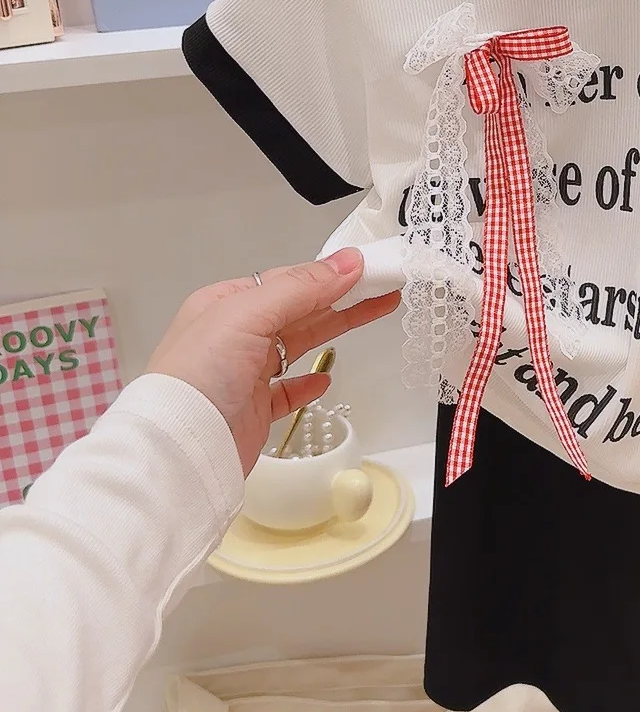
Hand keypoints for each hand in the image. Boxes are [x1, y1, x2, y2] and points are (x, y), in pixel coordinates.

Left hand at [147, 248, 400, 474]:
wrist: (178, 450)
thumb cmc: (200, 373)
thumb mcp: (247, 315)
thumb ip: (301, 288)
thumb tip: (349, 261)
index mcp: (226, 304)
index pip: (288, 280)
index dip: (330, 273)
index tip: (371, 268)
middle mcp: (233, 335)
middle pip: (300, 309)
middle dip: (343, 296)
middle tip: (388, 286)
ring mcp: (243, 374)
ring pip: (299, 344)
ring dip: (335, 329)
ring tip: (375, 313)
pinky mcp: (252, 410)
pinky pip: (286, 391)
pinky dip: (308, 383)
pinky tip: (324, 379)